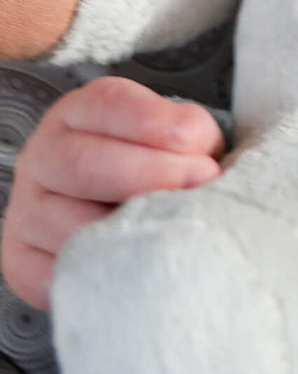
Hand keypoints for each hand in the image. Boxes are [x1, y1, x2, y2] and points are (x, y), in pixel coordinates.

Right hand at [1, 76, 223, 309]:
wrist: (134, 213)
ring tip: (172, 227)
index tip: (199, 148)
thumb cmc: (161, 164)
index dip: (156, 123)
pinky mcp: (22, 259)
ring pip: (70, 223)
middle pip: (84, 162)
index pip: (108, 104)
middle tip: (199, 185)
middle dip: (150, 176)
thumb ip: (192, 136)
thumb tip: (201, 166)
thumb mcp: (181, 135)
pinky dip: (103, 268)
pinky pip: (56, 270)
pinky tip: (139, 260)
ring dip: (131, 229)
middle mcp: (46, 154)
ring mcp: (27, 208)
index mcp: (81, 113)